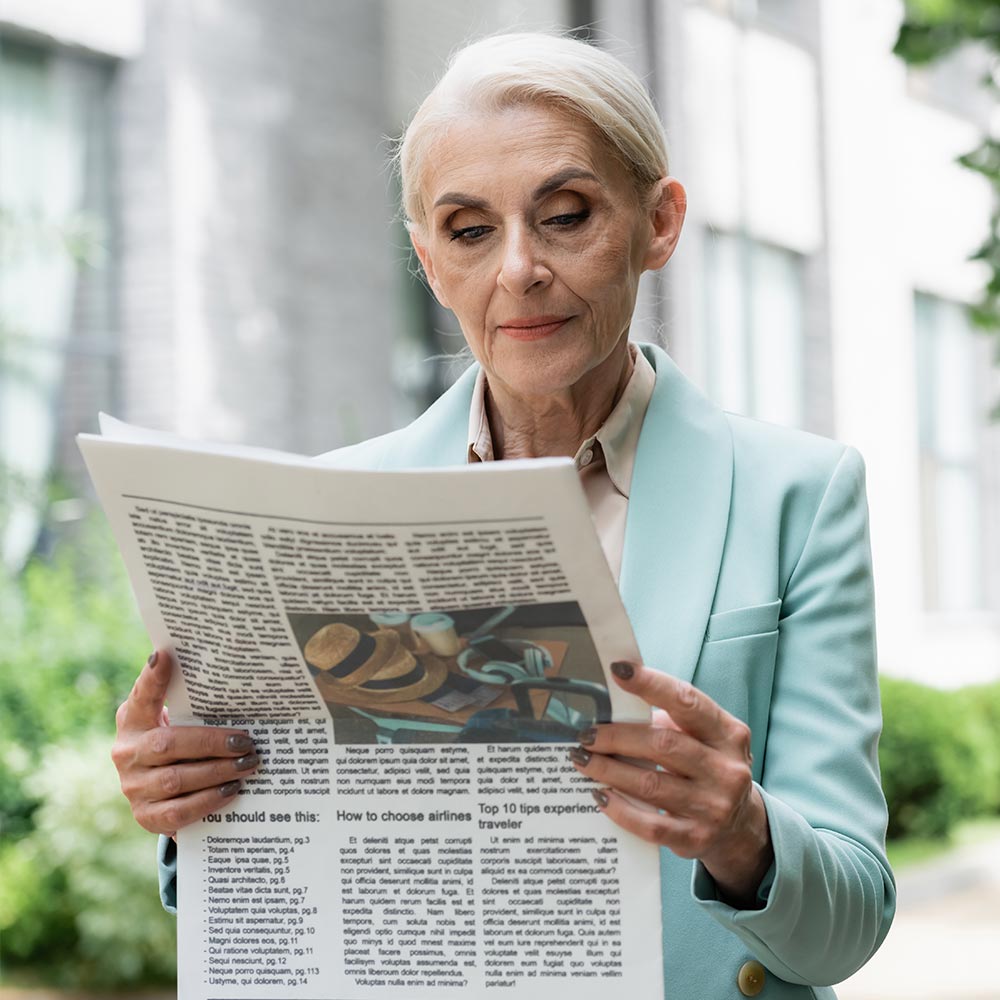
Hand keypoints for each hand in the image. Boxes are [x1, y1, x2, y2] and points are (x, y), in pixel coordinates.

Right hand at [111, 650, 259, 835]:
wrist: (156, 794)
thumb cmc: (176, 744)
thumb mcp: (176, 721)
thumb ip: (191, 706)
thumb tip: (232, 680)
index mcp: (133, 720)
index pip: (142, 697)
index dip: (152, 678)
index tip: (164, 655)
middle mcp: (127, 752)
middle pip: (169, 745)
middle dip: (212, 743)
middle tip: (246, 742)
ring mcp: (133, 786)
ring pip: (176, 780)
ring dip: (217, 772)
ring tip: (247, 764)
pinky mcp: (145, 815)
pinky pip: (179, 811)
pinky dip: (208, 800)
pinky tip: (231, 791)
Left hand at [569, 661, 772, 907]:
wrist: (740, 827)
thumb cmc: (709, 768)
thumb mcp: (704, 739)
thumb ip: (669, 721)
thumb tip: (614, 706)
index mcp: (728, 733)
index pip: (687, 701)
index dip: (651, 684)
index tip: (617, 670)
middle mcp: (727, 769)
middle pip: (663, 743)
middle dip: (617, 737)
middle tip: (586, 734)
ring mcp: (714, 807)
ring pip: (651, 784)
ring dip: (609, 770)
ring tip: (582, 759)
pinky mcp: (696, 838)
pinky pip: (650, 824)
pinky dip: (620, 809)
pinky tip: (600, 795)